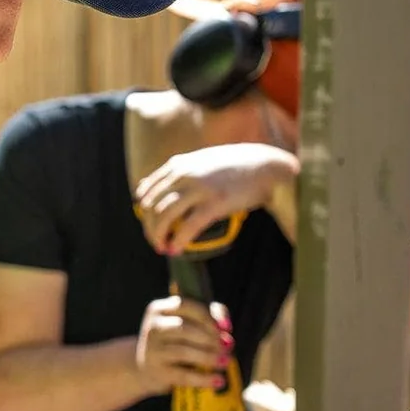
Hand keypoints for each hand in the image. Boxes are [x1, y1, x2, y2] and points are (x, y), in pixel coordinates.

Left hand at [135, 144, 299, 255]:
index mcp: (178, 164)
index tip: (149, 226)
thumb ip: (182, 170)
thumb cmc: (235, 166)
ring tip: (163, 248)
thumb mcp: (202, 160)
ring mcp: (199, 188)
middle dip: (150, 228)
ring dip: (159, 236)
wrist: (266, 167)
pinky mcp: (215, 204)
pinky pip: (187, 227)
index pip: (146, 190)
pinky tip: (176, 250)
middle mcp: (184, 174)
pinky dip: (178, 241)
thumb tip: (165, 187)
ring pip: (164, 216)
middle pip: (152, 206)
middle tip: (156, 242)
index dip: (143, 213)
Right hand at [135, 295, 230, 395]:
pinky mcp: (157, 372)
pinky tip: (219, 380)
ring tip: (225, 361)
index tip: (226, 328)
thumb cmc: (174, 341)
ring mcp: (152, 350)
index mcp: (159, 309)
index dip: (207, 316)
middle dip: (210, 338)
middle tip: (227, 347)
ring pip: (183, 352)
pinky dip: (203, 378)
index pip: (184, 305)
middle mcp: (153, 327)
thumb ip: (209, 316)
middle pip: (184, 329)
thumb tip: (225, 327)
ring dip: (209, 357)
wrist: (146, 369)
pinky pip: (183, 375)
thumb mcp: (186, 323)